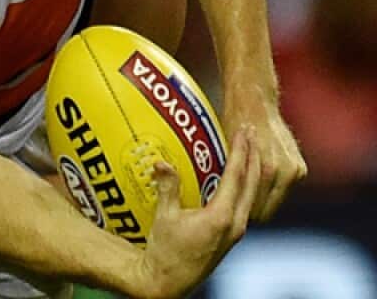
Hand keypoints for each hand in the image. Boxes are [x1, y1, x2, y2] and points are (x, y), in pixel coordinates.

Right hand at [136, 126, 259, 298]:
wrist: (169, 282)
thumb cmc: (165, 251)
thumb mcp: (163, 217)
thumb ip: (167, 188)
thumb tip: (161, 162)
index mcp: (222, 217)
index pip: (237, 177)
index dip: (240, 151)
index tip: (242, 131)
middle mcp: (236, 224)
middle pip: (253, 184)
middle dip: (253, 156)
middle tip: (251, 133)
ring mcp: (236, 232)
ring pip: (252, 195)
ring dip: (252, 171)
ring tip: (249, 150)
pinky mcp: (231, 236)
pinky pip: (245, 204)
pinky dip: (245, 186)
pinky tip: (238, 179)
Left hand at [221, 91, 307, 220]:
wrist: (254, 101)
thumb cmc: (231, 125)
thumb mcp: (222, 153)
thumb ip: (224, 178)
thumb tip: (211, 200)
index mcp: (265, 169)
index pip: (253, 210)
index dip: (237, 213)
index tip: (224, 216)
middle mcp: (283, 171)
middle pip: (265, 210)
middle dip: (248, 211)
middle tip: (230, 211)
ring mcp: (294, 170)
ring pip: (275, 201)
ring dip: (260, 201)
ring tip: (239, 199)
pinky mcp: (300, 168)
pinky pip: (283, 189)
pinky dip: (270, 190)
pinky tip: (253, 185)